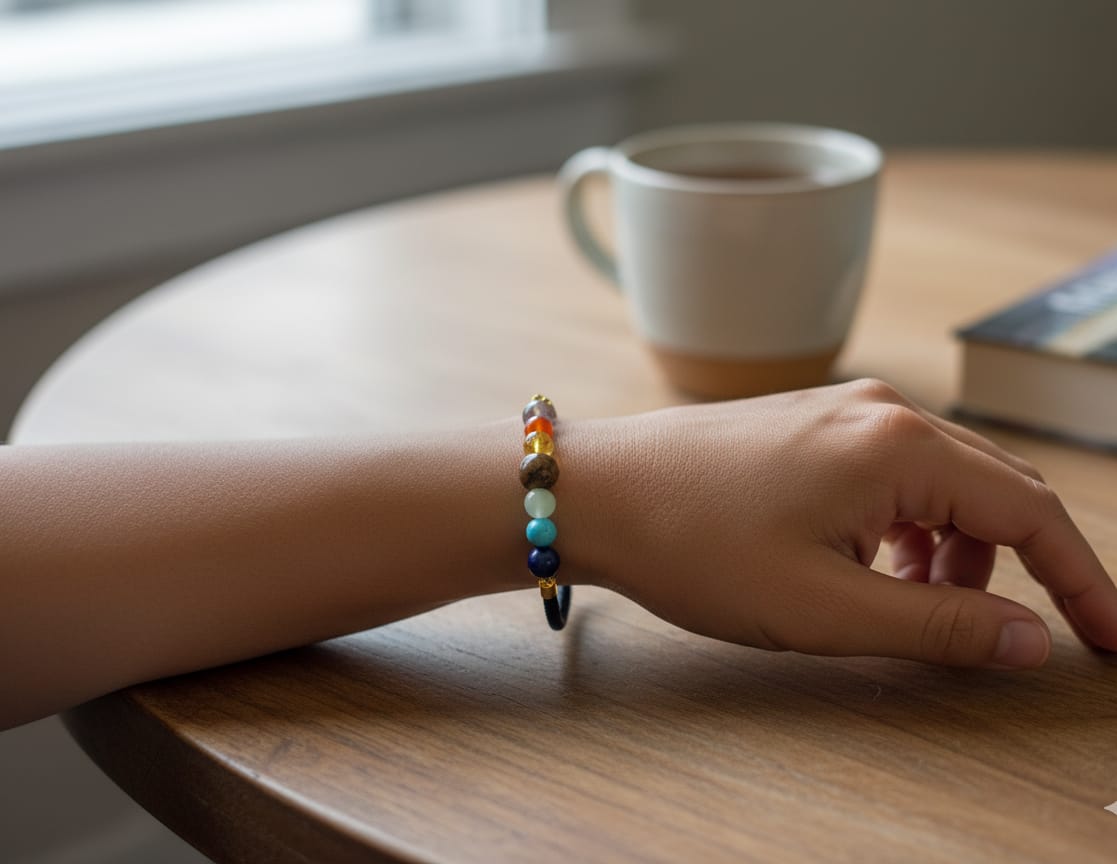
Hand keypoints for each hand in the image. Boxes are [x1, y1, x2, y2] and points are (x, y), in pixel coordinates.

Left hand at [573, 379, 1116, 667]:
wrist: (599, 492)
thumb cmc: (696, 546)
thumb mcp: (825, 606)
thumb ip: (939, 624)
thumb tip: (1029, 641)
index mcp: (901, 447)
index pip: (1033, 513)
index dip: (1082, 581)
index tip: (1110, 638)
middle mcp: (884, 411)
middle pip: (998, 489)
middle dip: (1022, 565)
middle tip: (1025, 632)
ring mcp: (844, 409)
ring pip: (945, 483)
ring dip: (955, 549)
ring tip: (915, 602)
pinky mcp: (813, 423)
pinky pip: (894, 473)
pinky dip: (909, 525)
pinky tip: (872, 563)